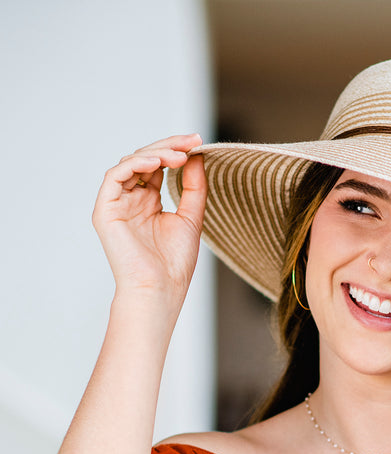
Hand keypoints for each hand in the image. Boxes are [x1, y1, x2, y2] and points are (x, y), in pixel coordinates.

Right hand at [92, 134, 206, 305]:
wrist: (159, 289)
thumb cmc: (174, 263)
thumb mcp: (191, 218)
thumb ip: (194, 187)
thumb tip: (197, 156)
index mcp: (148, 202)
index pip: (159, 166)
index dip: (177, 151)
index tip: (198, 142)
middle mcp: (131, 200)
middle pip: (145, 160)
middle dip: (169, 146)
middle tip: (192, 140)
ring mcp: (117, 204)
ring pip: (131, 163)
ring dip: (156, 154)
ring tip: (180, 155)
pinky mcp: (105, 210)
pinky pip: (116, 176)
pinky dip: (136, 164)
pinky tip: (157, 163)